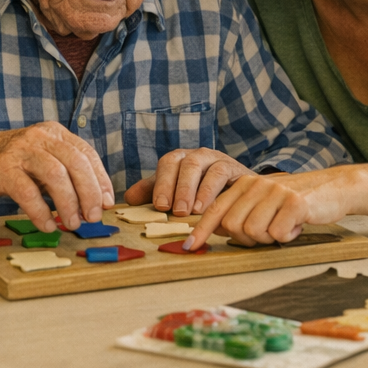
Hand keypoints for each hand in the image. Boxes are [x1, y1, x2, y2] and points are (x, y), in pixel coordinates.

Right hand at [0, 122, 112, 231]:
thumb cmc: (8, 164)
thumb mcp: (40, 160)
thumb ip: (64, 174)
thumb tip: (94, 201)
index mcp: (53, 132)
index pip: (86, 153)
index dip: (101, 179)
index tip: (108, 202)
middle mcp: (39, 137)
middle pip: (75, 162)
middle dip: (89, 192)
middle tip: (93, 216)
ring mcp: (19, 151)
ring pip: (55, 175)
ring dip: (68, 203)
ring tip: (72, 223)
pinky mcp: (1, 168)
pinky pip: (27, 192)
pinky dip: (40, 212)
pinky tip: (46, 224)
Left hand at [123, 148, 252, 216]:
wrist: (239, 191)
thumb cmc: (202, 192)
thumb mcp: (177, 192)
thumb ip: (154, 193)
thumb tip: (129, 199)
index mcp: (181, 159)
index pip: (167, 163)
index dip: (162, 183)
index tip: (160, 206)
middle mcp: (198, 155)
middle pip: (185, 163)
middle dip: (179, 187)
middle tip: (175, 211)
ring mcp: (217, 159)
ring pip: (204, 166)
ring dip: (196, 189)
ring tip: (192, 211)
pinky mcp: (234, 168)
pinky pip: (222, 174)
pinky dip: (213, 191)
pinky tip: (208, 208)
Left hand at [183, 166, 353, 250]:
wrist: (334, 188)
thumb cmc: (295, 201)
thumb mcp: (264, 201)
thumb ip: (242, 212)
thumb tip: (217, 233)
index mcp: (244, 185)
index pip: (216, 211)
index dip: (201, 231)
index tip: (189, 247)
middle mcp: (256, 185)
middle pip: (233, 227)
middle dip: (248, 239)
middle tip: (269, 232)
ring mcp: (275, 192)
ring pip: (254, 232)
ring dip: (270, 237)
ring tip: (284, 226)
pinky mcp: (294, 202)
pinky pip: (278, 233)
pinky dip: (287, 236)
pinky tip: (297, 225)